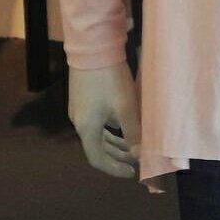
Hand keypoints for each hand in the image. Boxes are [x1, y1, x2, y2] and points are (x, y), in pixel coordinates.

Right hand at [68, 61, 141, 178]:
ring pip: (96, 133)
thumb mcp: (125, 106)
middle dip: (116, 156)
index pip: (97, 159)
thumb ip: (133, 133)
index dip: (113, 169)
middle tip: (134, 160)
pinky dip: (107, 128)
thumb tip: (141, 158)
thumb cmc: (109, 79)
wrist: (92, 46)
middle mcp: (78, 121)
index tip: (131, 173)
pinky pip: (94, 121)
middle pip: (96, 147)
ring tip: (130, 146)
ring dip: (112, 142)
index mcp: (86, 128)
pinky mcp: (81, 95)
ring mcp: (78, 107)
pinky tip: (118, 122)